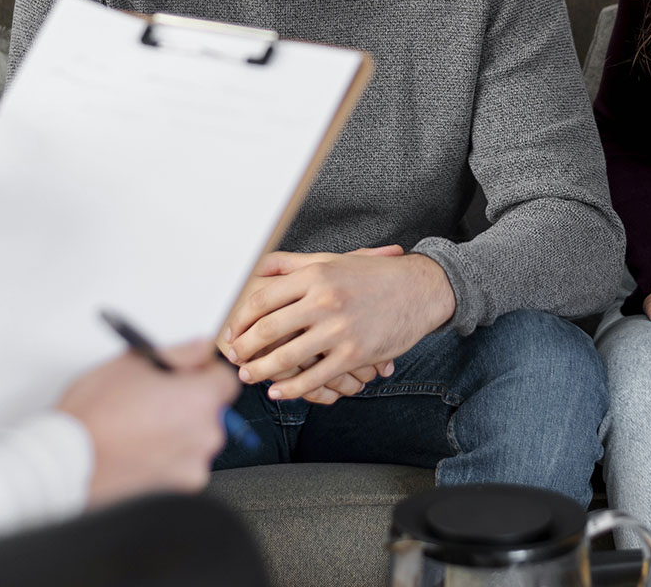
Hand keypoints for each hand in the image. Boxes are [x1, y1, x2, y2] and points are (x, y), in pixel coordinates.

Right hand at [57, 339, 237, 507]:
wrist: (63, 464)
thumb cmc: (93, 417)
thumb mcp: (134, 363)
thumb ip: (179, 353)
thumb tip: (200, 349)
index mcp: (200, 401)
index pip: (224, 380)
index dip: (204, 374)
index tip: (187, 375)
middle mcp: (204, 436)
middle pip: (211, 411)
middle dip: (189, 403)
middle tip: (156, 401)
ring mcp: (191, 468)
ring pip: (195, 440)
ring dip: (177, 433)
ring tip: (140, 429)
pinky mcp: (175, 492)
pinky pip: (181, 467)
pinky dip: (166, 460)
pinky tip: (138, 451)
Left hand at [225, 247, 454, 400]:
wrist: (420, 290)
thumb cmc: (373, 275)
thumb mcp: (333, 260)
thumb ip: (294, 264)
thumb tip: (258, 267)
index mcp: (316, 274)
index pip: (262, 299)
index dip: (239, 319)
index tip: (231, 330)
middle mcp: (324, 299)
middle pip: (267, 330)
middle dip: (243, 349)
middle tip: (233, 357)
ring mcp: (339, 329)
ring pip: (285, 358)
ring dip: (260, 371)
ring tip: (249, 375)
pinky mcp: (353, 354)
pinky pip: (313, 378)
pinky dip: (290, 389)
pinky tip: (278, 391)